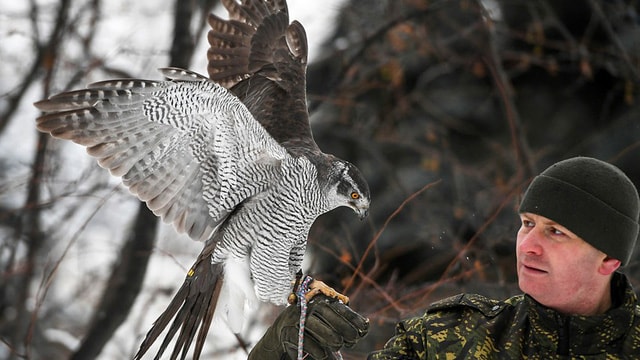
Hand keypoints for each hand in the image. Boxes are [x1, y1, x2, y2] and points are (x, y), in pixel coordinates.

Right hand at [249, 294, 368, 358]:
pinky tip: (323, 354)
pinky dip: (317, 349)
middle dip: (345, 329)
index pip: (340, 308)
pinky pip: (306, 341)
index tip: (364, 329)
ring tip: (338, 345)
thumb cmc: (312, 324)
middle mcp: (309, 306)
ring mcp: (298, 318)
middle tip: (353, 340)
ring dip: (332, 338)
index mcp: (320, 300)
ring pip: (318, 327)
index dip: (354, 318)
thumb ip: (344, 320)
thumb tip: (366, 326)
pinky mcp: (290, 332)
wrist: (284, 329)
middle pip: (330, 316)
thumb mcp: (327, 319)